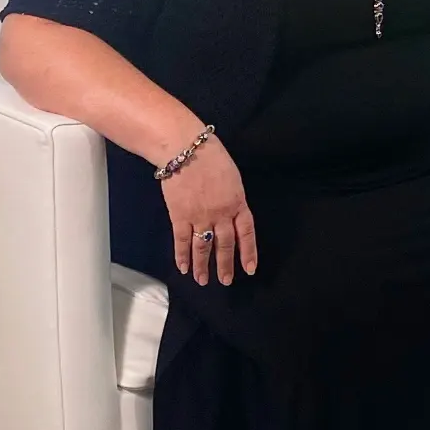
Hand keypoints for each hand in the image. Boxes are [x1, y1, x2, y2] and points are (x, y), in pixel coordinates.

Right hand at [161, 136, 257, 284]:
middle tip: (226, 281)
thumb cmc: (211, 156)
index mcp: (238, 203)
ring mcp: (200, 216)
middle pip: (225, 245)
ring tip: (203, 281)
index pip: (246, 233)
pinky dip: (182, 255)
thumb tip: (232, 213)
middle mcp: (221, 214)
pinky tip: (183, 267)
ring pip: (203, 247)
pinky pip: (182, 240)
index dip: (248, 252)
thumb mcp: (232, 178)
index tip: (250, 269)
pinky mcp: (180, 215)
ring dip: (203, 266)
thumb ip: (234, 198)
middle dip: (225, 265)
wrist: (185, 149)